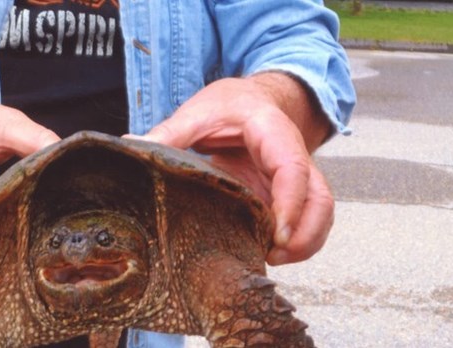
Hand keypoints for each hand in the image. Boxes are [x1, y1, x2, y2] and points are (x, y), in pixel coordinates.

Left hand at [129, 73, 333, 264]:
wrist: (252, 100)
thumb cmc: (229, 104)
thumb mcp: (197, 112)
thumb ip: (169, 132)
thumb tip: (131, 147)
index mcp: (271, 130)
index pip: (292, 166)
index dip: (290, 201)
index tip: (276, 232)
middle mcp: (292, 154)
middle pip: (319, 197)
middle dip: (305, 233)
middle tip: (274, 256)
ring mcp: (294, 177)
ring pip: (321, 212)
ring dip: (305, 242)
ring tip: (271, 260)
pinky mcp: (288, 193)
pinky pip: (307, 219)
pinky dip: (297, 240)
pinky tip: (270, 252)